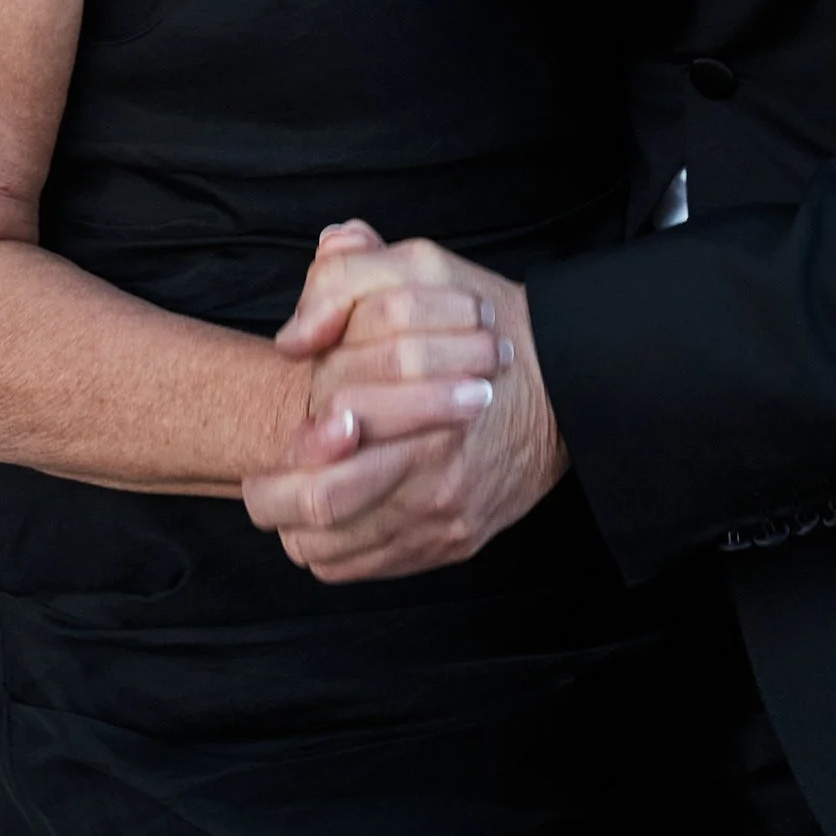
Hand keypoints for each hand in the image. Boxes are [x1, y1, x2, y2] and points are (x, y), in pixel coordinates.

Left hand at [243, 235, 566, 581]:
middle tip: (268, 478)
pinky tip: (341, 515)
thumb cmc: (481, 327)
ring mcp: (441, 518)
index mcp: (414, 405)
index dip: (286, 449)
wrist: (567, 383)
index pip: (320, 450)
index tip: (292, 433)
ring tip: (300, 492)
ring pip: (331, 549)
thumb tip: (294, 333)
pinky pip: (366, 569)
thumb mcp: (420, 267)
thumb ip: (345, 279)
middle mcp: (430, 473)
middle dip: (273, 494)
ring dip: (299, 526)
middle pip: (318, 507)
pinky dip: (337, 549)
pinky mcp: (451, 544)